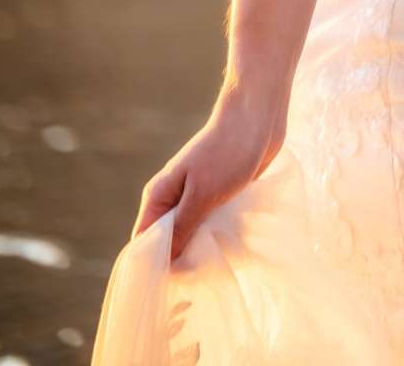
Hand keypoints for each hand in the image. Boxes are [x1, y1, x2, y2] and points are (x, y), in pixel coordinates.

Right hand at [133, 82, 287, 261]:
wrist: (257, 117)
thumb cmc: (227, 152)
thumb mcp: (202, 194)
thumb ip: (181, 228)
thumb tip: (164, 263)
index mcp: (159, 196)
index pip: (146, 243)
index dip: (156, 266)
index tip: (176, 287)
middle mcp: (173, 199)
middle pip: (169, 243)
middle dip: (184, 260)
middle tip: (204, 277)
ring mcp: (196, 197)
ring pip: (192, 235)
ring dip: (204, 248)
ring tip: (220, 263)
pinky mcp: (217, 196)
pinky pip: (211, 225)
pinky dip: (220, 235)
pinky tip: (233, 245)